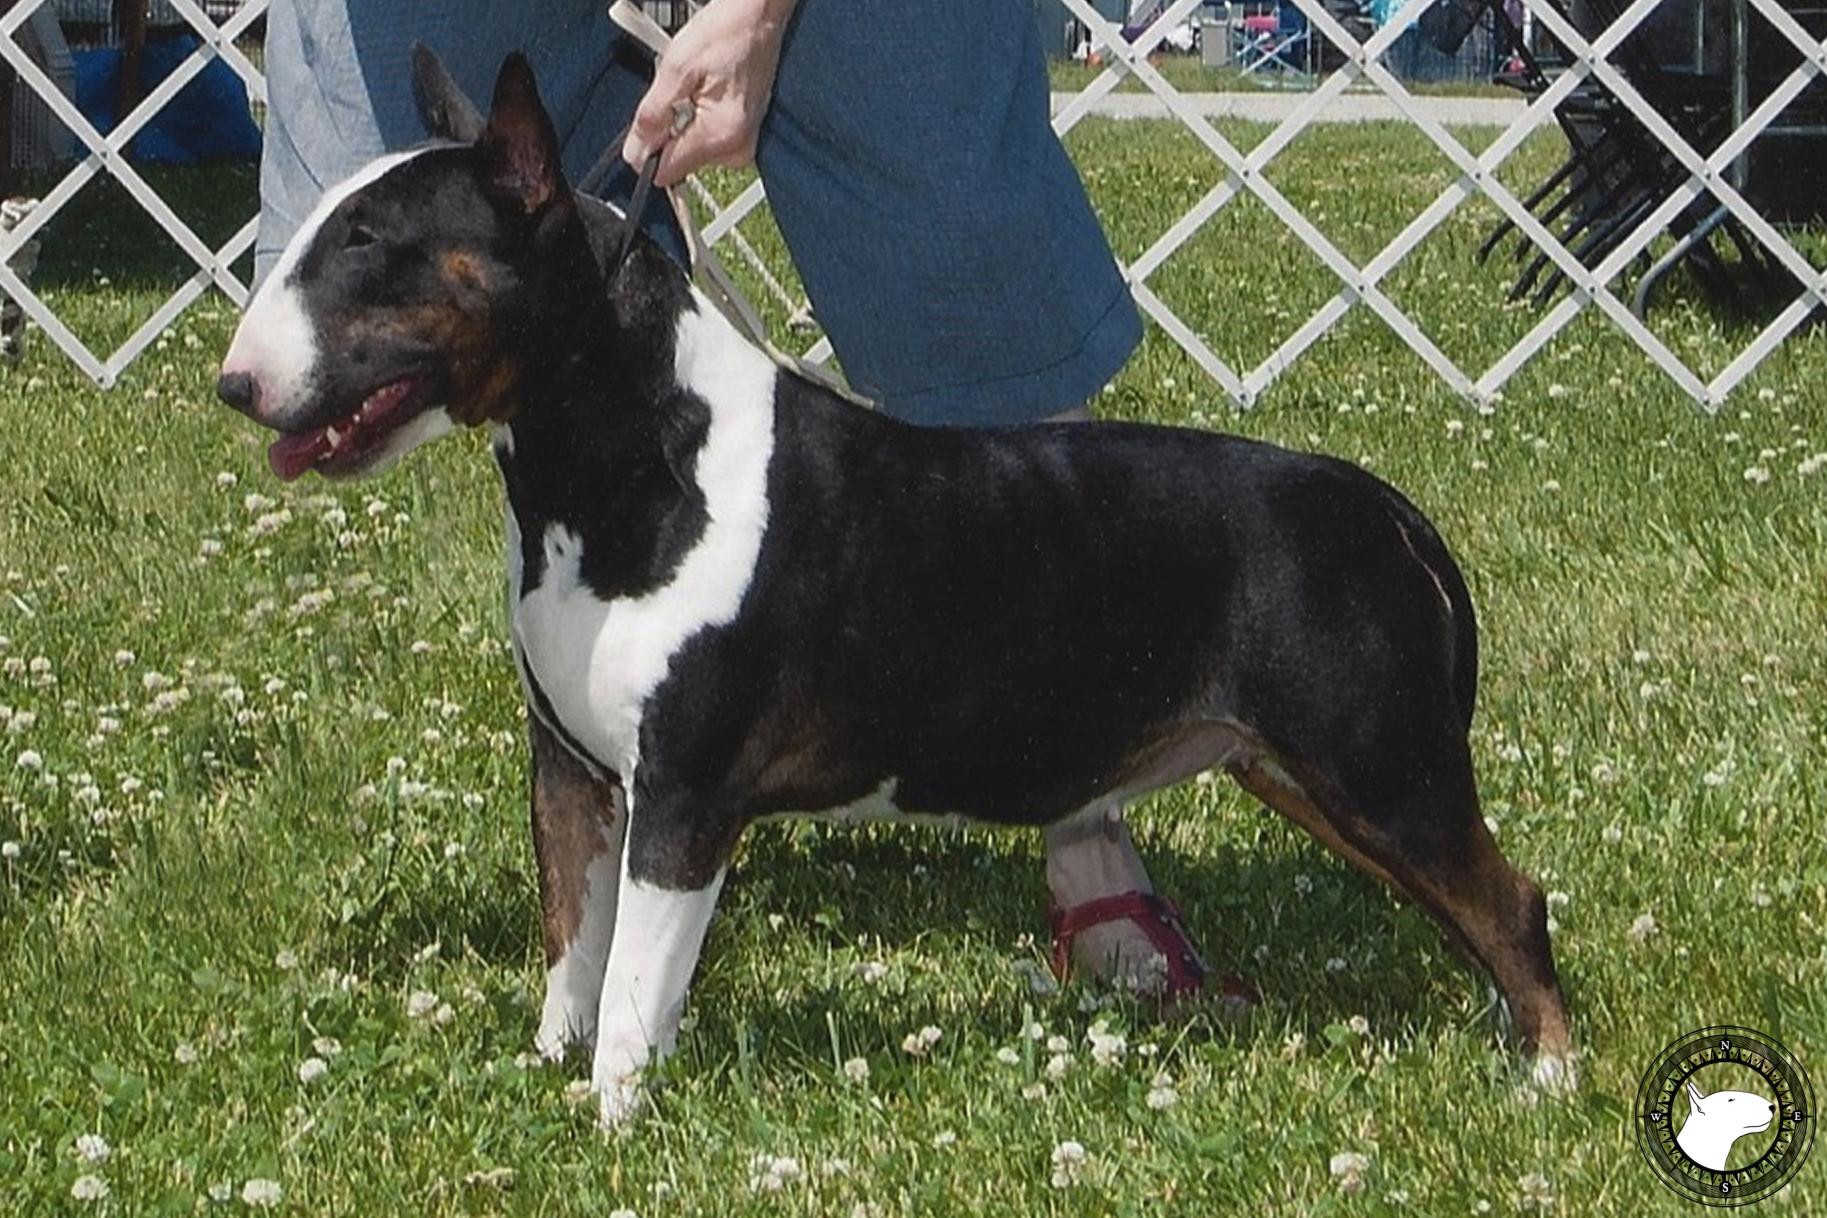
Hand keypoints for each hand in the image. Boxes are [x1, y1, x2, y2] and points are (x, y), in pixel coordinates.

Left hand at [623, 0, 798, 187]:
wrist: (758, 17)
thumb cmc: (727, 32)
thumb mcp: (676, 69)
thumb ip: (652, 117)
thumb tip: (635, 154)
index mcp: (721, 136)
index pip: (666, 172)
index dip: (647, 149)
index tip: (649, 121)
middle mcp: (737, 150)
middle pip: (678, 161)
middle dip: (668, 130)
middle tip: (681, 91)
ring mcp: (742, 145)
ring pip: (689, 149)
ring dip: (682, 121)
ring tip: (697, 87)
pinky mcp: (742, 136)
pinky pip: (705, 139)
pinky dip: (696, 118)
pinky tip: (705, 92)